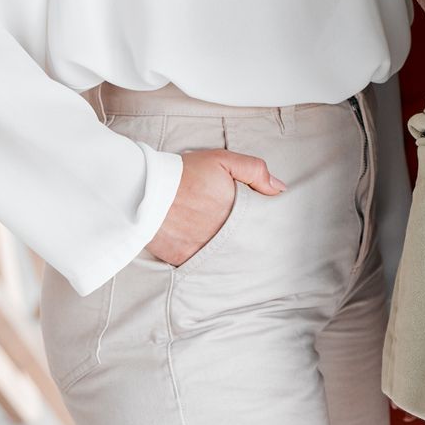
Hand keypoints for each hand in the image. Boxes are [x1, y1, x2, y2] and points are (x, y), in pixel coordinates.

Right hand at [145, 148, 285, 265]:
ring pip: (227, 257)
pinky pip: (202, 264)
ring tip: (230, 247)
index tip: (267, 223)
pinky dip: (207, 259)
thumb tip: (279, 189)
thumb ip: (255, 171)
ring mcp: (203, 249)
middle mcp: (223, 234)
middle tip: (254, 240)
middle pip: (246, 244)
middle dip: (250, 241)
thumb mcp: (223, 161)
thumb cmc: (185, 173)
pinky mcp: (184, 259)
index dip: (265, 223)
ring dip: (230, 252)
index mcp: (237, 212)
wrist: (145, 190)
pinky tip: (208, 251)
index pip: (262, 224)